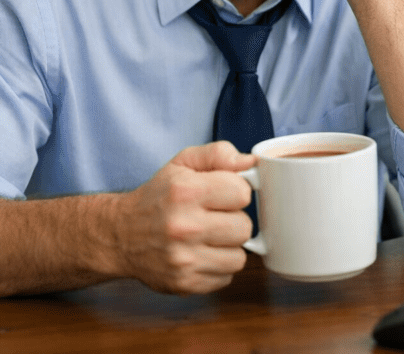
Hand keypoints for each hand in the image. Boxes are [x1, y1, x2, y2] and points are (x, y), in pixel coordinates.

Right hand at [115, 141, 255, 294]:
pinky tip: (202, 254)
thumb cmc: (157, 197)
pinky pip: (227, 277)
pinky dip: (219, 267)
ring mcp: (183, 259)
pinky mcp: (184, 283)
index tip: (223, 194)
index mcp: (186, 192)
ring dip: (229, 247)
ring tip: (209, 237)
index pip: (243, 193)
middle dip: (234, 220)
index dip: (236, 192)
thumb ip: (218, 154)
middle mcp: (183, 227)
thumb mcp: (183, 164)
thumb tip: (249, 162)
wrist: (119, 236)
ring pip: (240, 256)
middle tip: (214, 218)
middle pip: (245, 227)